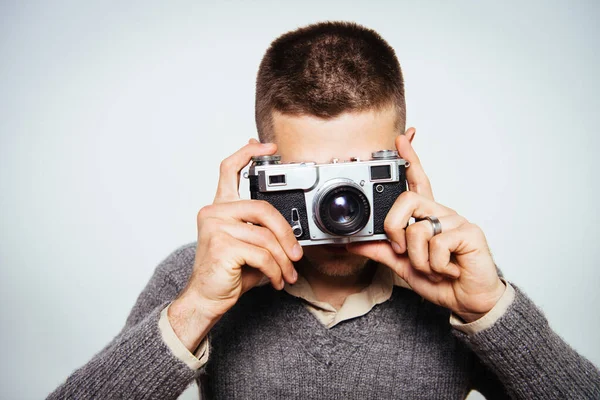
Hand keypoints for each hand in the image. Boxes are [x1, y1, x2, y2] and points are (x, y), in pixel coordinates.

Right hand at [169, 139, 301, 350]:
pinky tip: (275, 281)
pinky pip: (262, 254)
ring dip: (283, 260)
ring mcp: (216, 227)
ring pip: (266, 237)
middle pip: (263, 208)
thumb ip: (263, 231)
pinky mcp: (222, 245)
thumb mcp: (249, 246)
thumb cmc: (228, 273)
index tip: (267, 146)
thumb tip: (293, 231)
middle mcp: (214, 213)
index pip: (230, 169)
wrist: (207, 299)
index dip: (248, 154)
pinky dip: (275, 271)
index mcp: (220, 208)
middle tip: (297, 254)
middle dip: (286, 233)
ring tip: (287, 274)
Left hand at [348, 129, 504, 322]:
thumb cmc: (440, 280)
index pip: (417, 181)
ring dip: (418, 259)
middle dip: (394, 228)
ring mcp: (456, 222)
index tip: (402, 138)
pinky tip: (449, 270)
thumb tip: (351, 243)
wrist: (467, 301)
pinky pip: (437, 244)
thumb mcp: (402, 264)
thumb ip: (379, 250)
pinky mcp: (469, 234)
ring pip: (418, 228)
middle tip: (401, 250)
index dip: (410, 159)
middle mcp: (440, 213)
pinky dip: (435, 265)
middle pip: (407, 199)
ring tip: (433, 269)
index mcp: (426, 217)